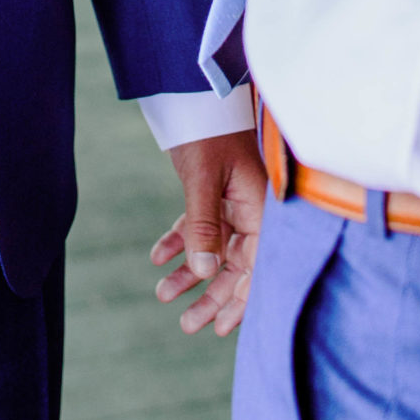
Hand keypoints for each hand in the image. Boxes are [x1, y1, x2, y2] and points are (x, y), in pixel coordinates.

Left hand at [152, 130, 266, 337]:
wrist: (194, 92)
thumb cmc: (208, 131)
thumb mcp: (204, 180)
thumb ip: (204, 225)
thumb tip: (204, 272)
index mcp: (261, 209)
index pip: (258, 266)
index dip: (242, 299)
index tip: (220, 326)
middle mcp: (251, 210)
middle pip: (235, 265)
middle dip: (212, 296)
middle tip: (187, 325)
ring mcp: (231, 203)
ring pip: (213, 250)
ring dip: (190, 274)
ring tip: (163, 295)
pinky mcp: (211, 194)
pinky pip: (196, 228)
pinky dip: (178, 243)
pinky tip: (158, 259)